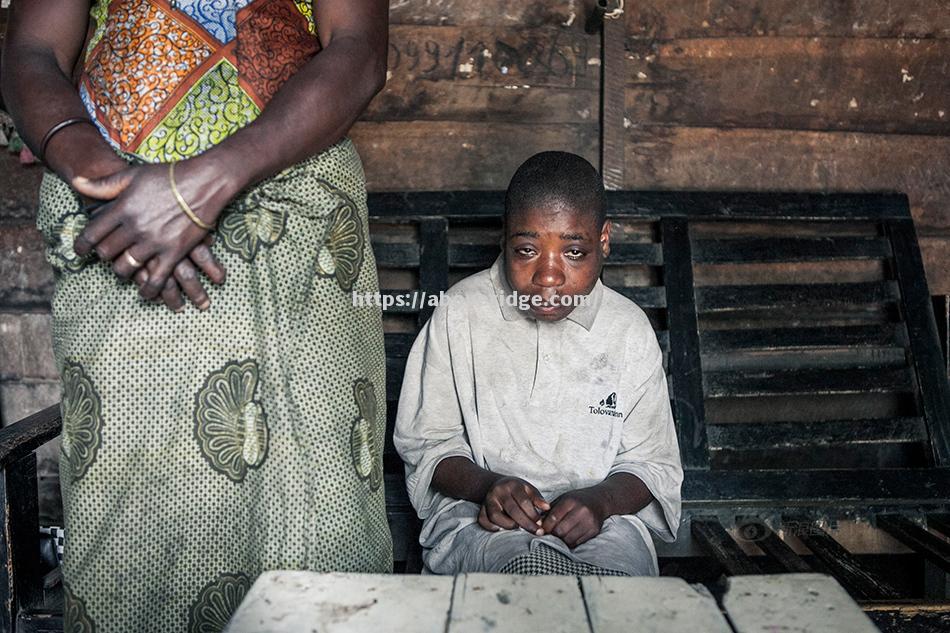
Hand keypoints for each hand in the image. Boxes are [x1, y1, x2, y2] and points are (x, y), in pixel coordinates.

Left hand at [71, 159, 232, 308]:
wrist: (204, 183)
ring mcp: (154, 242)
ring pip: (127, 267)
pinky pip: (157, 279)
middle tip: (107, 257)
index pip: (92, 233)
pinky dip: (149, 289)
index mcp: (122, 208)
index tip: (80, 252)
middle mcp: (135, 227)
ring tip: (124, 270)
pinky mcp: (174, 252)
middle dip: (104, 257)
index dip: (82, 246)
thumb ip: (104, 184)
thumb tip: (76, 182)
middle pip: (107, 252)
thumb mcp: (133, 175)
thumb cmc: (169, 176)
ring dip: (123, 271)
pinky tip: (146, 293)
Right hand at [479, 477, 549, 534]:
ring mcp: (488, 500)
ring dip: (508, 526)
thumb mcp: (528, 489)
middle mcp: (499, 491)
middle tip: (536, 532)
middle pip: (512, 511)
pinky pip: (483, 520)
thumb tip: (546, 508)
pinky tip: (502, 529)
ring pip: (495, 516)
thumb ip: (537, 498)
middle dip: (526, 524)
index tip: (541, 524)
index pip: (523, 502)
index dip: (533, 515)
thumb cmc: (517, 490)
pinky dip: (491, 527)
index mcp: (512, 485)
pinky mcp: (481, 508)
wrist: (497, 485)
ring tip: (519, 528)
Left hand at [540, 488, 606, 547]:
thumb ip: (551, 509)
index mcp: (571, 501)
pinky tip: (566, 539)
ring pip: (568, 539)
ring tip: (557, 538)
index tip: (541, 530)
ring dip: (560, 541)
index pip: (553, 518)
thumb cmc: (578, 499)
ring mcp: (589, 522)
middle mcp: (581, 511)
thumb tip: (538, 524)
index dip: (545, 526)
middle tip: (548, 535)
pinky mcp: (594, 531)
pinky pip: (578, 542)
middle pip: (560, 530)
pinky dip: (570, 543)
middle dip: (552, 535)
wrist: (600, 500)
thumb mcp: (564, 498)